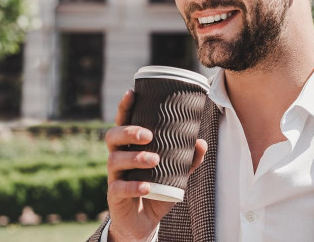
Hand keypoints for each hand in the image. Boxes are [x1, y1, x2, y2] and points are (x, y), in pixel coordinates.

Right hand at [106, 90, 206, 241]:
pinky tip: (146, 187)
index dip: (125, 107)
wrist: (144, 221)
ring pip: (115, 160)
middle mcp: (118, 156)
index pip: (123, 121)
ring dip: (135, 158)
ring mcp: (114, 175)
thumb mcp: (175, 172)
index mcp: (130, 145)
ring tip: (154, 159)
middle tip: (148, 135)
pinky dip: (133, 186)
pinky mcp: (114, 195)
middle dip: (128, 132)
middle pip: (113, 136)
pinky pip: (119, 188)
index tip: (132, 93)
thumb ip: (188, 158)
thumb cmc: (157, 188)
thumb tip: (201, 142)